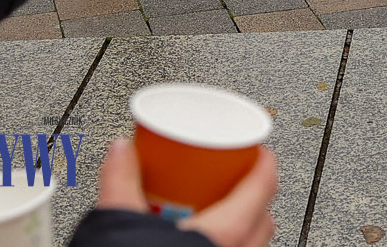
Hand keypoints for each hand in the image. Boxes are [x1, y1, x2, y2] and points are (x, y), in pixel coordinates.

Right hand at [95, 137, 277, 246]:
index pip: (265, 183)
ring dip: (241, 227)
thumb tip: (121, 150)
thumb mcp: (124, 220)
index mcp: (229, 232)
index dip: (262, 160)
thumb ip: (123, 179)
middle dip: (250, 195)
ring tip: (211, 214)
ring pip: (253, 245)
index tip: (253, 149)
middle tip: (226, 180)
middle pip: (263, 216)